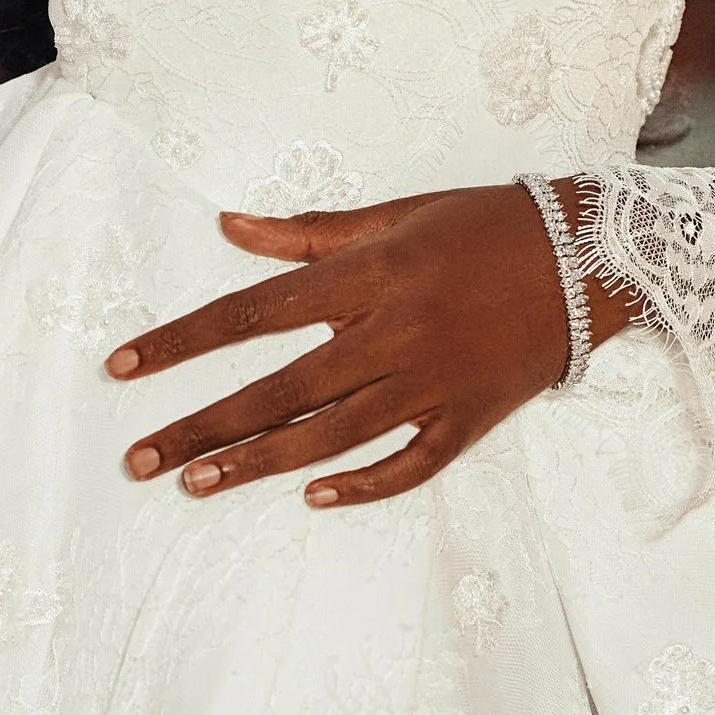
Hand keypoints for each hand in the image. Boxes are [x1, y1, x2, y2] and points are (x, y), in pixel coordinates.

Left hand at [103, 180, 632, 506]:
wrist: (592, 255)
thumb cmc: (483, 224)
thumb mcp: (394, 215)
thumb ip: (308, 234)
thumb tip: (228, 228)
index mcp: (366, 277)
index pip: (251, 313)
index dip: (182, 342)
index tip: (122, 367)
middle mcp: (390, 335)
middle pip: (278, 390)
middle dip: (202, 425)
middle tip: (138, 459)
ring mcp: (431, 384)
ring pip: (331, 436)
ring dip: (259, 463)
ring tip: (195, 483)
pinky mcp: (470, 420)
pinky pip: (410, 464)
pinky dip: (364, 486)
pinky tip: (315, 499)